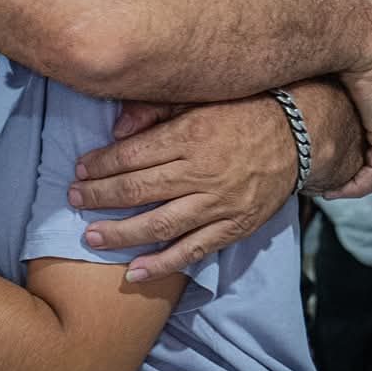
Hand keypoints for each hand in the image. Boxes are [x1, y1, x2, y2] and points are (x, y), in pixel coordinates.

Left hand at [68, 96, 291, 280]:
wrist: (298, 134)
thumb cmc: (243, 111)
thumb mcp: (200, 98)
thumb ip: (156, 111)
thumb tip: (116, 130)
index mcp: (190, 136)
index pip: (132, 155)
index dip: (101, 165)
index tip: (80, 171)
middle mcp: (202, 172)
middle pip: (138, 189)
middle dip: (100, 198)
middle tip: (73, 200)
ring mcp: (219, 203)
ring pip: (160, 224)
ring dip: (121, 233)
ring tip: (91, 237)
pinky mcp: (234, 226)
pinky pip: (194, 250)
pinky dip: (163, 264)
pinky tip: (135, 272)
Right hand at [320, 24, 371, 199]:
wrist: (354, 21)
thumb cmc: (337, 26)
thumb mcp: (334, 47)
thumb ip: (324, 59)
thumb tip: (300, 55)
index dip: (370, 144)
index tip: (343, 152)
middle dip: (371, 170)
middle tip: (343, 181)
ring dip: (364, 182)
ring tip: (337, 189)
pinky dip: (361, 184)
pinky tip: (338, 189)